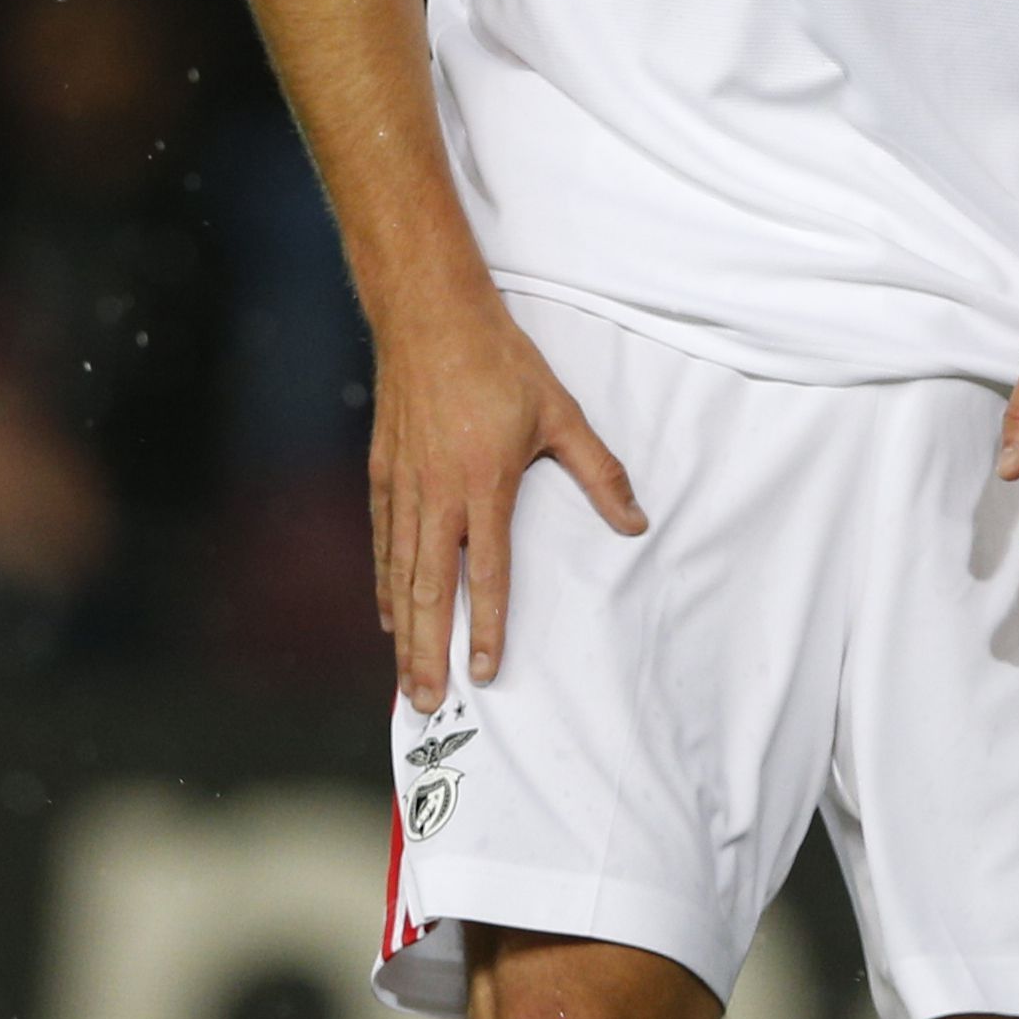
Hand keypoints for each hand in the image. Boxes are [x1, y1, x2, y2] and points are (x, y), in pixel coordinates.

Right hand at [370, 288, 641, 706]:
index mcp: (484, 483)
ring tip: (405, 677)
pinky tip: (388, 614)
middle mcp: (438, 494)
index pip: (485, 573)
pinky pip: (382, 541)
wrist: (429, 315)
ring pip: (399, 574)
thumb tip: (636, 521)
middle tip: (427, 703)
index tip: (484, 671)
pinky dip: (384, 584)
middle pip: (429, 589)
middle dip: (428, 651)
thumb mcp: (561, 413)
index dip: (484, 627)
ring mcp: (405, 485)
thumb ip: (599, 472)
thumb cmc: (499, 361)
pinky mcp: (383, 472)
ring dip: (402, 631)